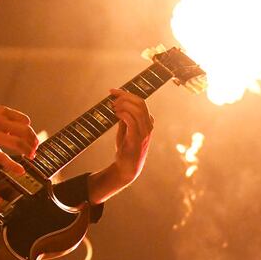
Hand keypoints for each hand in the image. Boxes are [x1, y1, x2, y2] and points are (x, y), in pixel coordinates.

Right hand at [0, 97, 37, 174]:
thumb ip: (1, 118)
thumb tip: (14, 130)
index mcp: (0, 112)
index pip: (24, 120)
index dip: (30, 130)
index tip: (32, 138)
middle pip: (25, 132)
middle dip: (33, 142)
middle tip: (34, 149)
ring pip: (18, 144)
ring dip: (28, 152)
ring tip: (30, 157)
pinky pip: (2, 158)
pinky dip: (14, 166)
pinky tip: (21, 171)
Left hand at [86, 89, 153, 203]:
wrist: (127, 168)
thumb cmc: (126, 149)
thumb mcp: (126, 131)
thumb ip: (125, 119)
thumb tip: (118, 105)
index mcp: (147, 122)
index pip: (140, 102)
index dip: (126, 94)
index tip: (113, 91)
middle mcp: (148, 126)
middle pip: (140, 103)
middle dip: (124, 96)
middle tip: (112, 98)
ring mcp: (144, 133)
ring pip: (137, 110)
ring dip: (123, 104)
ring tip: (113, 107)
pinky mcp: (137, 139)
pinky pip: (132, 121)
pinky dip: (123, 114)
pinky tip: (116, 114)